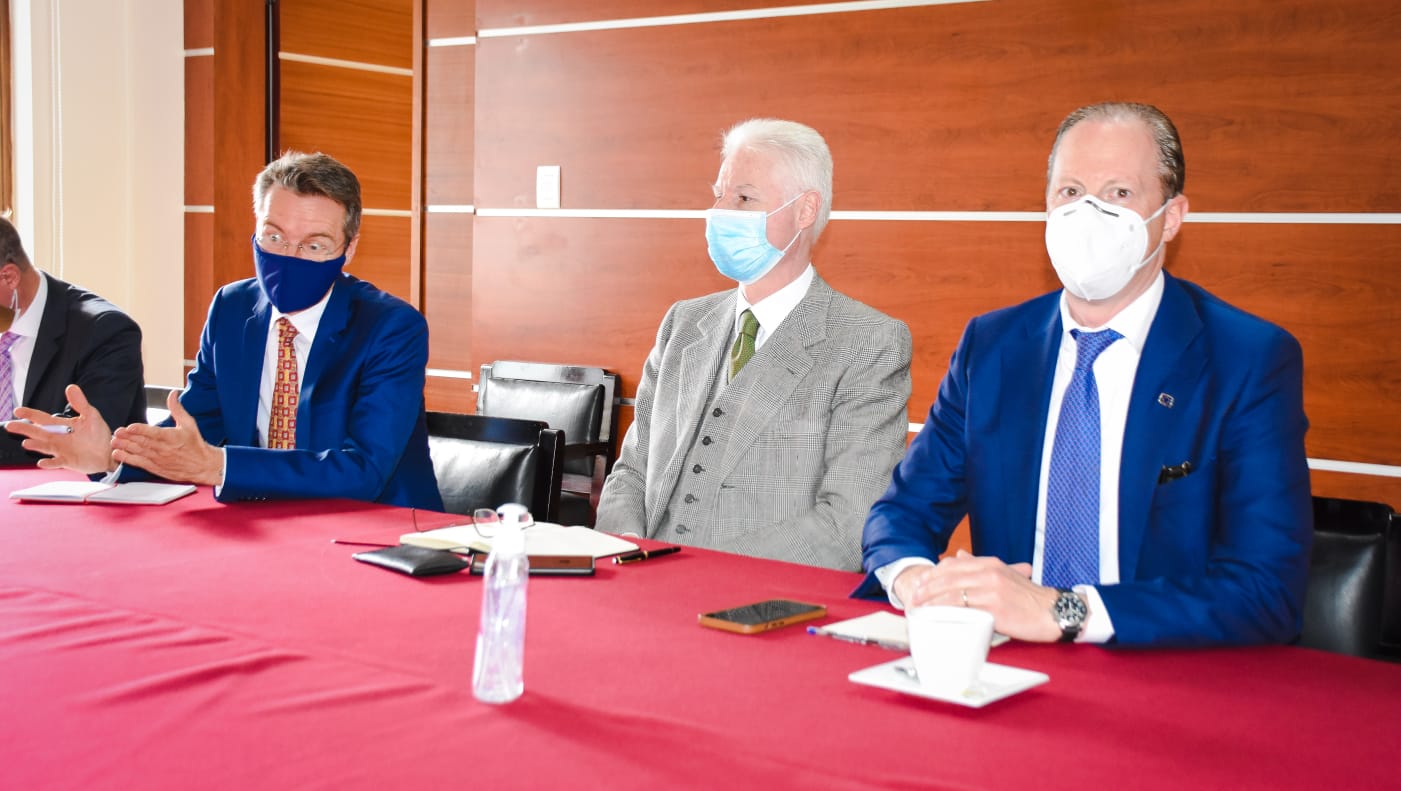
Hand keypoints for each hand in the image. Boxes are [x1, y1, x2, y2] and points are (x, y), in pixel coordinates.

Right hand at [7, 384, 116, 473]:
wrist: (109, 451)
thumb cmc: (97, 433)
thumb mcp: (91, 415)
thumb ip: (80, 403)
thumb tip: (71, 387)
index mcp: (61, 426)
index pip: (42, 418)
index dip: (30, 414)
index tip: (18, 411)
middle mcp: (57, 438)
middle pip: (38, 432)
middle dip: (24, 429)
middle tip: (10, 425)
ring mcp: (61, 450)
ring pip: (44, 446)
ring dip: (35, 445)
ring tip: (26, 442)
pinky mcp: (68, 461)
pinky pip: (56, 462)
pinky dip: (49, 463)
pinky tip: (42, 462)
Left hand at [111, 390, 222, 486]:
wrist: (203, 466)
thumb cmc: (196, 445)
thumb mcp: (189, 424)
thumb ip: (177, 409)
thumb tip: (172, 394)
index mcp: (171, 437)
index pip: (154, 433)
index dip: (141, 430)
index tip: (130, 427)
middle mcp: (164, 449)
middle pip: (143, 442)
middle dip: (128, 437)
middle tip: (117, 432)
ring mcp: (159, 459)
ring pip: (139, 452)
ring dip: (125, 447)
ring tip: (114, 442)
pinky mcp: (156, 468)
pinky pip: (140, 463)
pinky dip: (128, 459)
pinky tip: (119, 454)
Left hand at [897, 550, 1066, 641]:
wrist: (1054, 612)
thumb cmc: (1029, 598)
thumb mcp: (1004, 574)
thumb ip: (980, 566)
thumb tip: (959, 556)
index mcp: (990, 564)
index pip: (952, 565)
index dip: (932, 575)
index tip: (920, 584)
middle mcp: (989, 572)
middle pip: (948, 578)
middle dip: (926, 589)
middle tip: (914, 599)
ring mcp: (991, 589)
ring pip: (952, 592)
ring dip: (932, 602)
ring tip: (919, 610)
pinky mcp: (994, 607)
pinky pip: (964, 609)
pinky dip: (947, 613)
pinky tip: (937, 618)